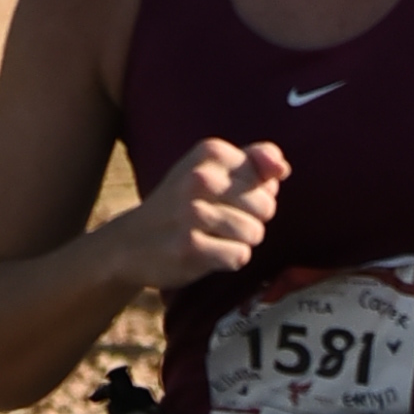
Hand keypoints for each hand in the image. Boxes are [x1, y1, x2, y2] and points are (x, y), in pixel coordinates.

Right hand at [109, 134, 281, 295]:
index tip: (226, 197)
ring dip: (241, 242)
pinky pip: (239, 256)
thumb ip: (254, 160)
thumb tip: (283, 169)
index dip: (255, 194)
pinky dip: (229, 260)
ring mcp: (193, 213)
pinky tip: (208, 254)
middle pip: (266, 206)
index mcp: (210, 153)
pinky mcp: (190, 247)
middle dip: (252, 220)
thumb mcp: (211, 170)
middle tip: (221, 222)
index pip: (267, 177)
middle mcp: (200, 178)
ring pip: (255, 233)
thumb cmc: (182, 204)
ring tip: (214, 238)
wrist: (130, 242)